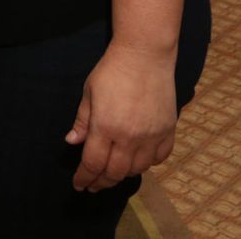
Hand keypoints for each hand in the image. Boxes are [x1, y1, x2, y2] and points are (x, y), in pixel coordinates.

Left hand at [65, 42, 178, 190]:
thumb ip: (83, 121)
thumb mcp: (89, 93)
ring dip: (124, 174)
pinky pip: (159, 158)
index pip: (93, 163)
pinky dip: (148, 164)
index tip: (79, 184)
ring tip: (113, 173)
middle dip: (102, 182)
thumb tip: (72, 142)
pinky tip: (138, 161)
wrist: (145, 55)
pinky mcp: (168, 130)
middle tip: (93, 185)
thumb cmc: (112, 71)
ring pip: (138, 169)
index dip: (85, 177)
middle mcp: (130, 137)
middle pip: (116, 172)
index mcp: (106, 127)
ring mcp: (152, 135)